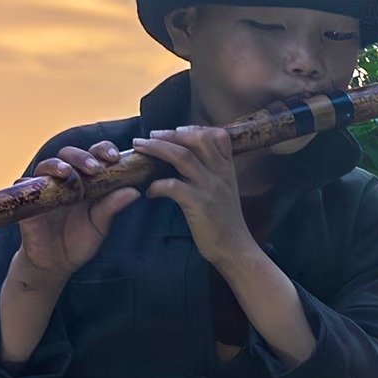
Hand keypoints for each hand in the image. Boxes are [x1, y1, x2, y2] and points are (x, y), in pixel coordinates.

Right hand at [6, 141, 143, 283]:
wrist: (55, 264)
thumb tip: (135, 191)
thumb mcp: (100, 225)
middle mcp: (65, 180)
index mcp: (86, 180)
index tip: (115, 157)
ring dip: (58, 165)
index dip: (103, 150)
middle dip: (82, 157)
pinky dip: (29, 182)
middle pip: (70, 155)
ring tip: (69, 173)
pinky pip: (23, 185)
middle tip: (95, 168)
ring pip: (48, 165)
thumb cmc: (79, 241)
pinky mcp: (28, 200)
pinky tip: (39, 185)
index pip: (94, 156)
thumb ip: (112, 206)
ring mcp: (45, 188)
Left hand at [129, 124, 255, 271]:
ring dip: (157, 149)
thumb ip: (212, 174)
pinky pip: (173, 186)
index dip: (196, 128)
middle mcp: (220, 173)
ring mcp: (210, 188)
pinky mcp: (199, 205)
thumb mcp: (226, 191)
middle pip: (196, 140)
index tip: (177, 130)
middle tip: (150, 135)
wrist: (236, 249)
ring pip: (182, 157)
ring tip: (140, 147)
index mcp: (227, 169)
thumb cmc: (226, 223)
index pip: (218, 136)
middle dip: (170, 134)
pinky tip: (149, 192)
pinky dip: (157, 185)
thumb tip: (189, 162)